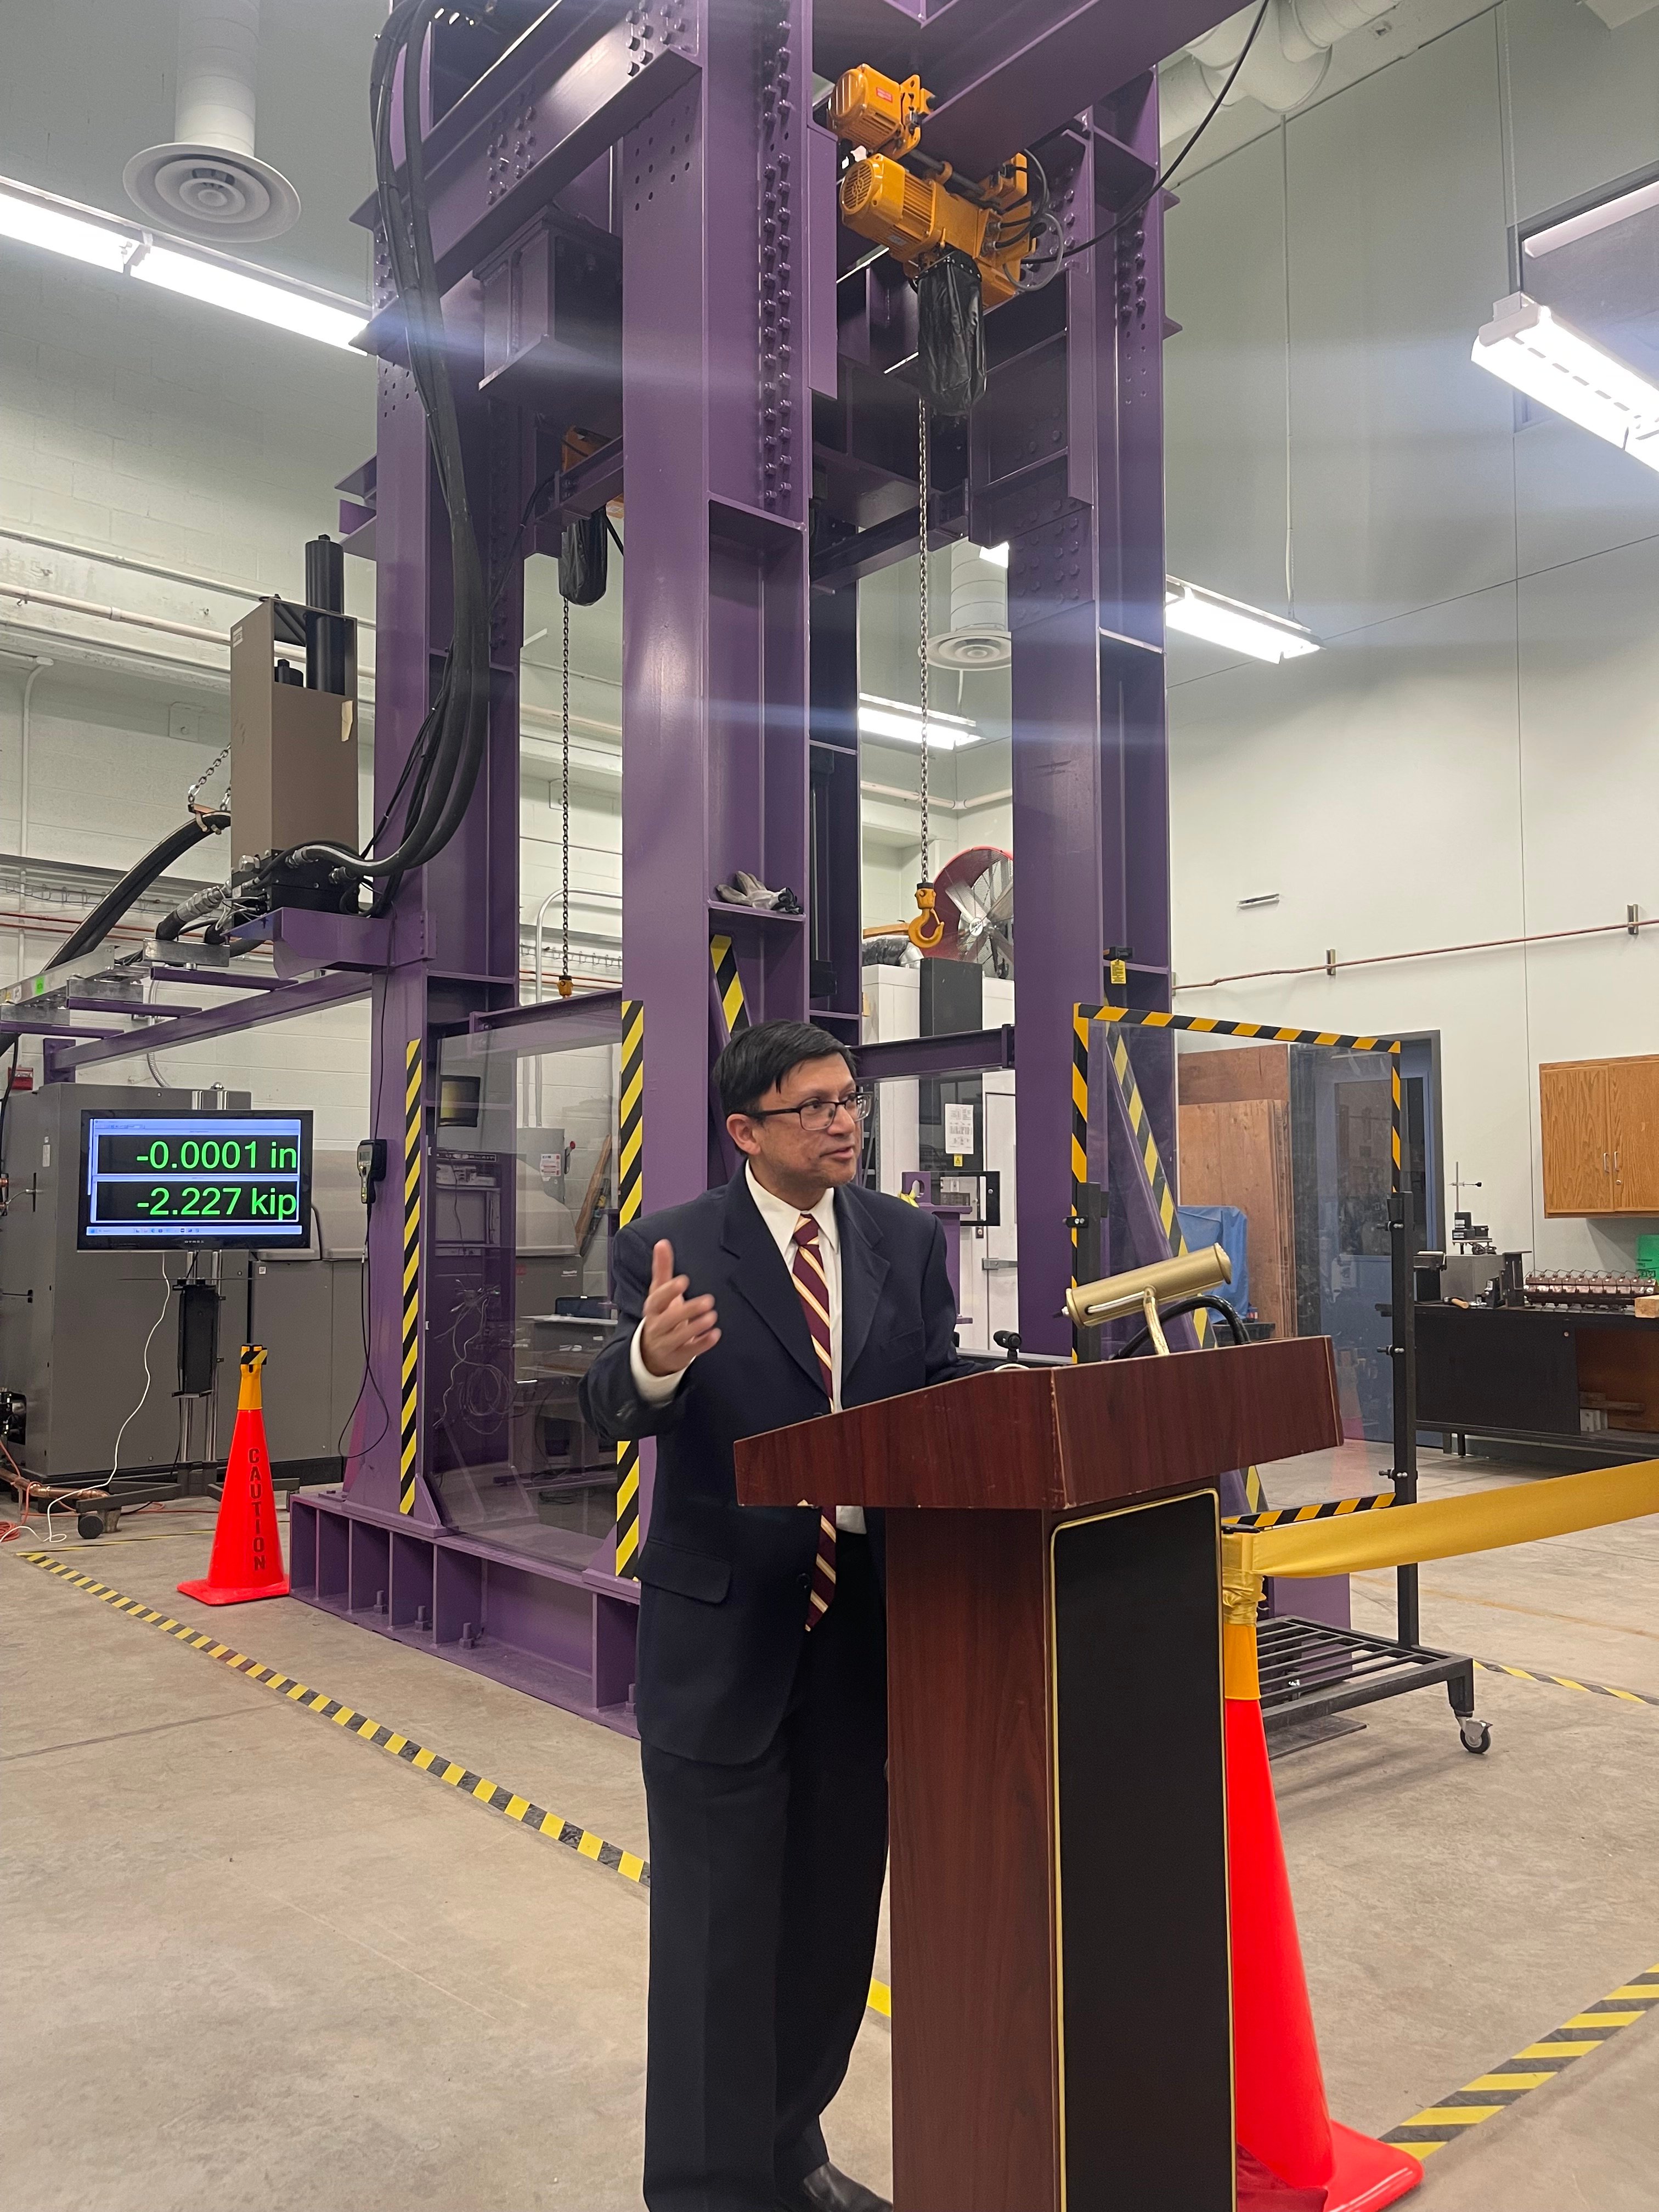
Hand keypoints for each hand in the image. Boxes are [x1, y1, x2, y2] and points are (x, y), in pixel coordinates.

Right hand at [639, 1239, 719, 1376]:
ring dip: (697, 1326)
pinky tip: (715, 1335)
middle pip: (669, 1319)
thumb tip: (662, 1243)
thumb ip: (662, 1268)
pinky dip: (703, 1343)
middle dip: (688, 1310)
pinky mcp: (679, 1355)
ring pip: (680, 1336)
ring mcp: (667, 1342)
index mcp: (652, 1308)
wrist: (652, 1350)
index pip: (657, 1299)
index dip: (669, 1291)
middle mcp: (657, 1326)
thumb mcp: (659, 1292)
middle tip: (708, 1300)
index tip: (683, 1281)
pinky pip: (691, 1350)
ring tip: (712, 1316)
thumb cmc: (660, 1314)